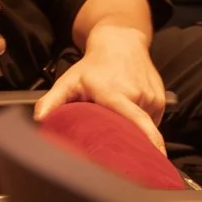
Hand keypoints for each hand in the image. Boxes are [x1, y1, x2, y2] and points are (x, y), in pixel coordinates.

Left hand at [34, 25, 167, 152]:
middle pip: (134, 131)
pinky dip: (141, 122)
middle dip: (129, 144)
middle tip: (118, 149)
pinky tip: (129, 112)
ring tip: (118, 117)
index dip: (149, 142)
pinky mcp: (161, 100)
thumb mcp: (68, 80)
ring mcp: (152, 97)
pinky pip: (151, 120)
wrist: (120, 42)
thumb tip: (40, 120)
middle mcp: (137, 95)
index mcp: (115, 94)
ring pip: (144, 126)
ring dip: (132, 129)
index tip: (154, 160)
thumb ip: (53, 101)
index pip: (137, 121)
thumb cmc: (92, 65)